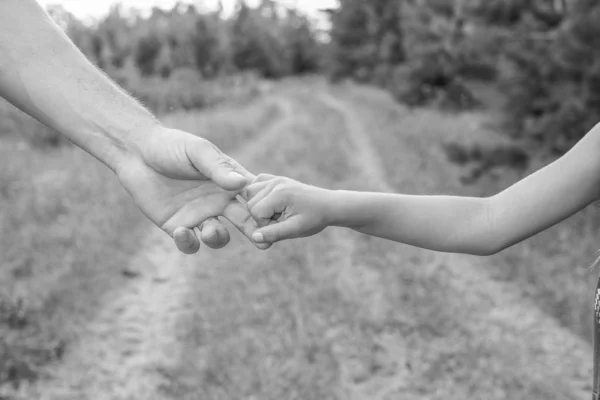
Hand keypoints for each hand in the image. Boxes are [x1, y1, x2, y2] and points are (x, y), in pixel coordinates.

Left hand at [116, 126, 268, 253]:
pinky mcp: (177, 227)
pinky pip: (190, 243)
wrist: (136, 153)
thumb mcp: (198, 152)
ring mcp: (198, 216)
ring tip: (210, 232)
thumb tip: (243, 182)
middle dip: (254, 233)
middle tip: (264, 243)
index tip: (272, 216)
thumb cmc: (171, 145)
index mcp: (228, 182)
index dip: (265, 209)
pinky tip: (182, 232)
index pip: (253, 199)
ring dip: (218, 239)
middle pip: (243, 222)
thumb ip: (218, 169)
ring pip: (218, 237)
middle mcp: (218, 202)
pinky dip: (189, 242)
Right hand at [244, 174, 333, 244]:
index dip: (265, 224)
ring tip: (278, 212)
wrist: (329, 206)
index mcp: (279, 194)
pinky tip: (273, 204)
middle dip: (262, 216)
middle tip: (282, 220)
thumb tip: (255, 237)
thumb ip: (274, 233)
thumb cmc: (315, 218)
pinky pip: (256, 184)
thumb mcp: (296, 229)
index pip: (255, 212)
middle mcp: (275, 182)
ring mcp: (275, 178)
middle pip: (250, 203)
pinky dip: (259, 195)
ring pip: (250, 193)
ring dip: (259, 206)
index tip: (283, 226)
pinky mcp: (276, 179)